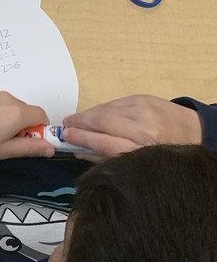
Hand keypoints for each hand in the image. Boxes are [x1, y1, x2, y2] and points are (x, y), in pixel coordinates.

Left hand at [0, 90, 54, 160]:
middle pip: (26, 110)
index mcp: (17, 112)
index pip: (42, 115)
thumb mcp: (3, 151)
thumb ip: (29, 148)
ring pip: (10, 106)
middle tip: (6, 143)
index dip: (40, 130)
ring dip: (8, 120)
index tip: (29, 143)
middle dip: (24, 126)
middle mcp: (8, 98)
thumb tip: (50, 147)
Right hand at [62, 95, 201, 160]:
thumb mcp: (140, 163)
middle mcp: (144, 128)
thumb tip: (81, 151)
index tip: (67, 136)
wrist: (195, 132)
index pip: (105, 143)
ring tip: (76, 120)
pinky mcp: (143, 98)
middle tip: (65, 127)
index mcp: (143, 150)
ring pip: (106, 110)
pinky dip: (101, 109)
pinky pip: (114, 102)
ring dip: (88, 115)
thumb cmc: (166, 154)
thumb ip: (109, 157)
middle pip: (103, 123)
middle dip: (80, 123)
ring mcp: (143, 110)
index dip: (82, 139)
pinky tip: (95, 114)